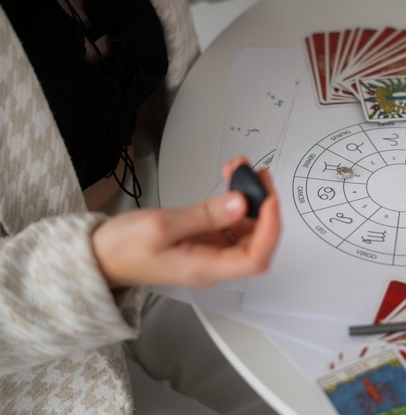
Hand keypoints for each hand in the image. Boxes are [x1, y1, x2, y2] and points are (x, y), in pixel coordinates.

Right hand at [92, 157, 280, 287]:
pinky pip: (229, 222)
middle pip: (257, 241)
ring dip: (249, 199)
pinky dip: (233, 201)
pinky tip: (229, 181)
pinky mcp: (205, 242)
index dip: (269, 229)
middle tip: (259, 176)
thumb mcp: (162, 226)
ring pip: (245, 228)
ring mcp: (211, 253)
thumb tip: (240, 204)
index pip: (256, 257)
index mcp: (206, 269)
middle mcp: (214, 265)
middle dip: (263, 206)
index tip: (269, 199)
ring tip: (240, 170)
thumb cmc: (123, 250)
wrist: (100, 258)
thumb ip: (205, 215)